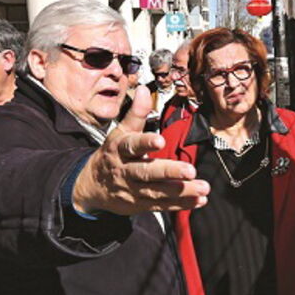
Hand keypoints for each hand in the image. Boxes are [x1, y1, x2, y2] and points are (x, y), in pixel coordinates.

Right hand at [72, 86, 209, 214]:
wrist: (91, 186)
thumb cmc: (113, 154)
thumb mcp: (120, 132)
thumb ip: (135, 113)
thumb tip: (144, 89)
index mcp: (120, 149)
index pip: (132, 145)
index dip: (145, 143)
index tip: (160, 140)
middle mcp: (125, 171)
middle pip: (147, 172)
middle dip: (169, 172)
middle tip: (191, 170)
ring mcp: (131, 190)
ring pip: (157, 192)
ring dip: (181, 191)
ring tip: (203, 188)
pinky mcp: (139, 205)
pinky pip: (161, 205)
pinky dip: (180, 204)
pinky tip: (199, 200)